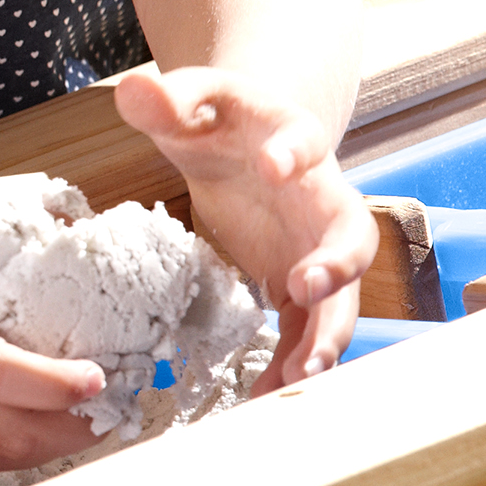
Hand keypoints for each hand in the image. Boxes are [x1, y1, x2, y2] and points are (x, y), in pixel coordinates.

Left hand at [116, 65, 373, 383]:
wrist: (244, 143)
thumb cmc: (218, 119)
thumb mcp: (189, 100)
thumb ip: (168, 98)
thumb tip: (136, 88)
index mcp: (294, 140)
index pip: (305, 139)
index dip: (295, 150)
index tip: (274, 163)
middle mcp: (321, 199)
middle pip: (349, 235)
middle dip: (335, 265)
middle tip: (303, 289)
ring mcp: (315, 248)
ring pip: (336, 299)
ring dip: (321, 338)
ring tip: (297, 379)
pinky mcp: (296, 285)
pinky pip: (302, 331)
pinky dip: (290, 364)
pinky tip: (262, 397)